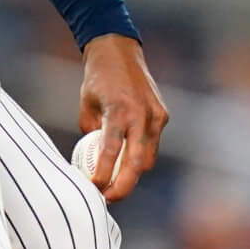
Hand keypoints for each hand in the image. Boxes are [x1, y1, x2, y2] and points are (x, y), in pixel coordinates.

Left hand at [77, 33, 166, 202]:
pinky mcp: (162, 114)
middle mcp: (141, 114)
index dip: (102, 176)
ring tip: (116, 184)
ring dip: (133, 173)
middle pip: (136, 164)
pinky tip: (126, 161)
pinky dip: (140, 154)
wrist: (119, 49)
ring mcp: (156, 115)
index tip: (94, 189)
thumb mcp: (86, 106)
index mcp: (118, 111)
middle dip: (123, 186)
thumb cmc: (97, 78)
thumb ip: (92, 132)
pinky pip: (152, 143)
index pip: (110, 152)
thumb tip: (92, 158)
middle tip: (109, 199)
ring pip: (147, 157)